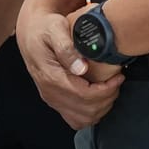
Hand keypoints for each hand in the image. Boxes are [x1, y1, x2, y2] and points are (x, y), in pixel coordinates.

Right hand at [16, 7, 124, 129]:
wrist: (30, 33)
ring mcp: (51, 99)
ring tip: (109, 89)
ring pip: (83, 119)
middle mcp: (49, 92)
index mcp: (50, 77)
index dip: (107, 90)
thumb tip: (81, 68)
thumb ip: (67, 48)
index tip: (118, 77)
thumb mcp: (55, 29)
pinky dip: (91, 113)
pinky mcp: (55, 101)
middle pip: (87, 110)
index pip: (85, 96)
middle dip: (108, 98)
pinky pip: (76, 120)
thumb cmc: (44, 28)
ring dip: (101, 107)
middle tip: (115, 81)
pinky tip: (98, 98)